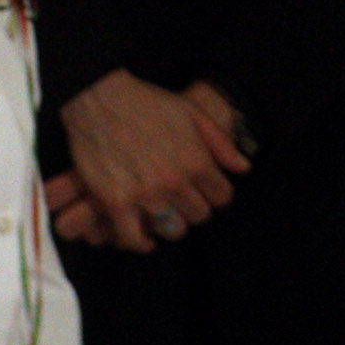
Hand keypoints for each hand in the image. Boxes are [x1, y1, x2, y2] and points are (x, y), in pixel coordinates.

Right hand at [57, 71, 251, 252]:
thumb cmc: (148, 103)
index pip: (222, 197)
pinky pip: (133, 238)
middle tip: (181, 201)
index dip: (215, 194)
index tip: (204, 191)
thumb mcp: (193, 113)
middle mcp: (175, 182)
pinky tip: (144, 239)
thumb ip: (220, 142)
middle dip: (193, 208)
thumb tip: (242, 169)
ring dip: (170, 225)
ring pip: (172, 230)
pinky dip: (140, 243)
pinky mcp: (116, 204)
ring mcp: (145, 195)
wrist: (102, 102)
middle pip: (198, 215)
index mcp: (197, 160)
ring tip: (164, 216)